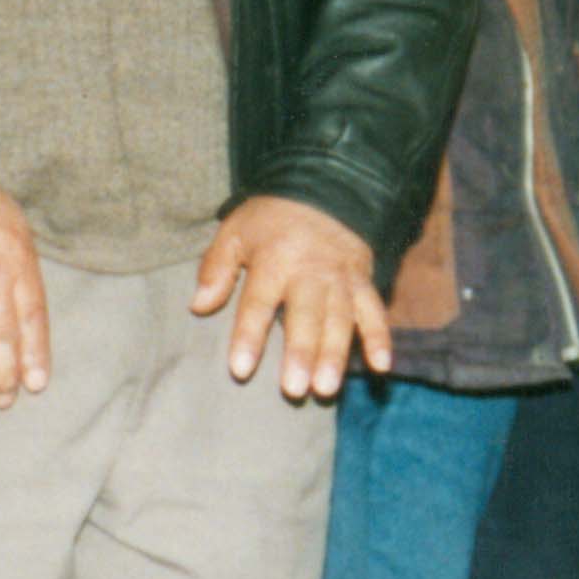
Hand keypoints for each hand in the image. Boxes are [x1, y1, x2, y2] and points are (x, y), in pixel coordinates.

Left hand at [192, 196, 389, 399]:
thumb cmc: (270, 220)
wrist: (323, 188)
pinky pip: (374, 311)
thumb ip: (215, 269)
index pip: (258, 303)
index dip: (249, 336)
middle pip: (306, 317)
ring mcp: (340, 278)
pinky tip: (381, 367)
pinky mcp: (363, 282)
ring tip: (326, 389)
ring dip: (335, 355)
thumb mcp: (235, 232)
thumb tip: (198, 306)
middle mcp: (309, 271)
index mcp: (273, 260)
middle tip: (295, 390)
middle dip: (301, 353)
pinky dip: (380, 338)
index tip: (240, 369)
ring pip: (340, 320)